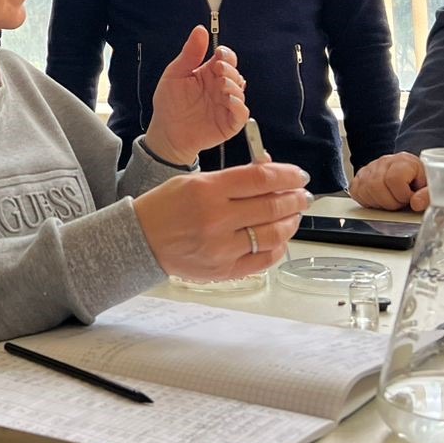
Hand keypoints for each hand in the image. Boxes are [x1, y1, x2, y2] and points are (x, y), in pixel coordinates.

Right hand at [134, 163, 310, 280]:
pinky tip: (280, 238)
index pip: (261, 179)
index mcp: (207, 190)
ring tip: (294, 216)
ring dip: (291, 223)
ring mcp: (221, 248)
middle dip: (295, 199)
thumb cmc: (165, 207)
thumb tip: (270, 172)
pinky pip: (263, 260)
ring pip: (273, 234)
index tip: (299, 176)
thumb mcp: (193, 181)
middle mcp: (216, 219)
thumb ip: (233, 178)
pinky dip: (278, 248)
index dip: (287, 176)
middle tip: (303, 196)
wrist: (140, 240)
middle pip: (272, 206)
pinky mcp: (224, 270)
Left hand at [144, 25, 248, 163]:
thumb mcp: (175, 74)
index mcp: (209, 73)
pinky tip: (229, 101)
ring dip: (233, 86)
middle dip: (230, 69)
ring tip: (221, 85)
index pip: (226, 58)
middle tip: (219, 69)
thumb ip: (190, 53)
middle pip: (234, 72)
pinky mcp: (230, 122)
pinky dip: (239, 106)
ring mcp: (226, 104)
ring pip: (240, 91)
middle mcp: (220, 87)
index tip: (219, 54)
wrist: (166, 132)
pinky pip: (241, 113)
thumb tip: (200, 30)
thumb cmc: (169, 103)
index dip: (226, 54)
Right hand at [350, 152, 429, 211]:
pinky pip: (356, 192)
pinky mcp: (359, 178)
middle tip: (401, 202)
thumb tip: (416, 203)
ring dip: (379, 203)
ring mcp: (369, 169)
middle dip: (391, 202)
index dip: (402, 195)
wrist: (409, 175)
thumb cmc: (419, 182)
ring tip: (391, 201)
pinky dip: (367, 201)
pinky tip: (380, 200)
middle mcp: (384, 162)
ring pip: (365, 190)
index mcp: (403, 161)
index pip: (394, 179)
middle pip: (377, 185)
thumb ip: (428, 195)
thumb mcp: (430, 187)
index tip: (410, 199)